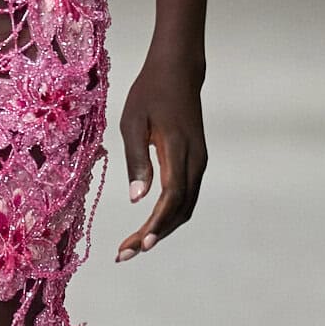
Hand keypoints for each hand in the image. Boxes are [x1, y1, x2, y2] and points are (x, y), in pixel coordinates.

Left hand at [116, 55, 207, 260]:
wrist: (179, 71)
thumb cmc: (150, 93)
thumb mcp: (133, 121)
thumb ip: (136, 159)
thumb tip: (137, 198)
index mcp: (178, 150)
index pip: (171, 198)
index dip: (157, 225)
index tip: (139, 245)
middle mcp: (195, 161)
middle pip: (180, 210)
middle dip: (154, 235)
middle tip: (125, 253)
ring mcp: (199, 162)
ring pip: (185, 207)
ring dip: (162, 229)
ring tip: (134, 245)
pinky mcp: (196, 161)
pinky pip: (186, 196)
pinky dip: (169, 215)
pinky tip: (150, 224)